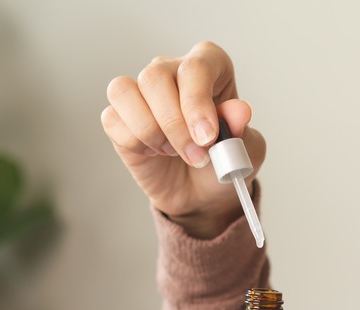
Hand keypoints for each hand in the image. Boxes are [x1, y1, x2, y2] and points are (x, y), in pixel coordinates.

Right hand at [100, 42, 265, 237]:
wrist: (203, 193)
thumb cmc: (225, 161)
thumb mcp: (247, 149)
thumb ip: (242, 128)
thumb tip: (240, 110)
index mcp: (209, 68)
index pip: (196, 67)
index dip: (197, 102)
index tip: (207, 137)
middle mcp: (172, 71)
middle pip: (155, 77)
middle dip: (175, 125)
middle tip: (197, 156)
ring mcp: (142, 92)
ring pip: (126, 92)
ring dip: (151, 132)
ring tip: (173, 151)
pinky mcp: (119, 116)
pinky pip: (113, 120)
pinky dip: (135, 143)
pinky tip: (153, 152)